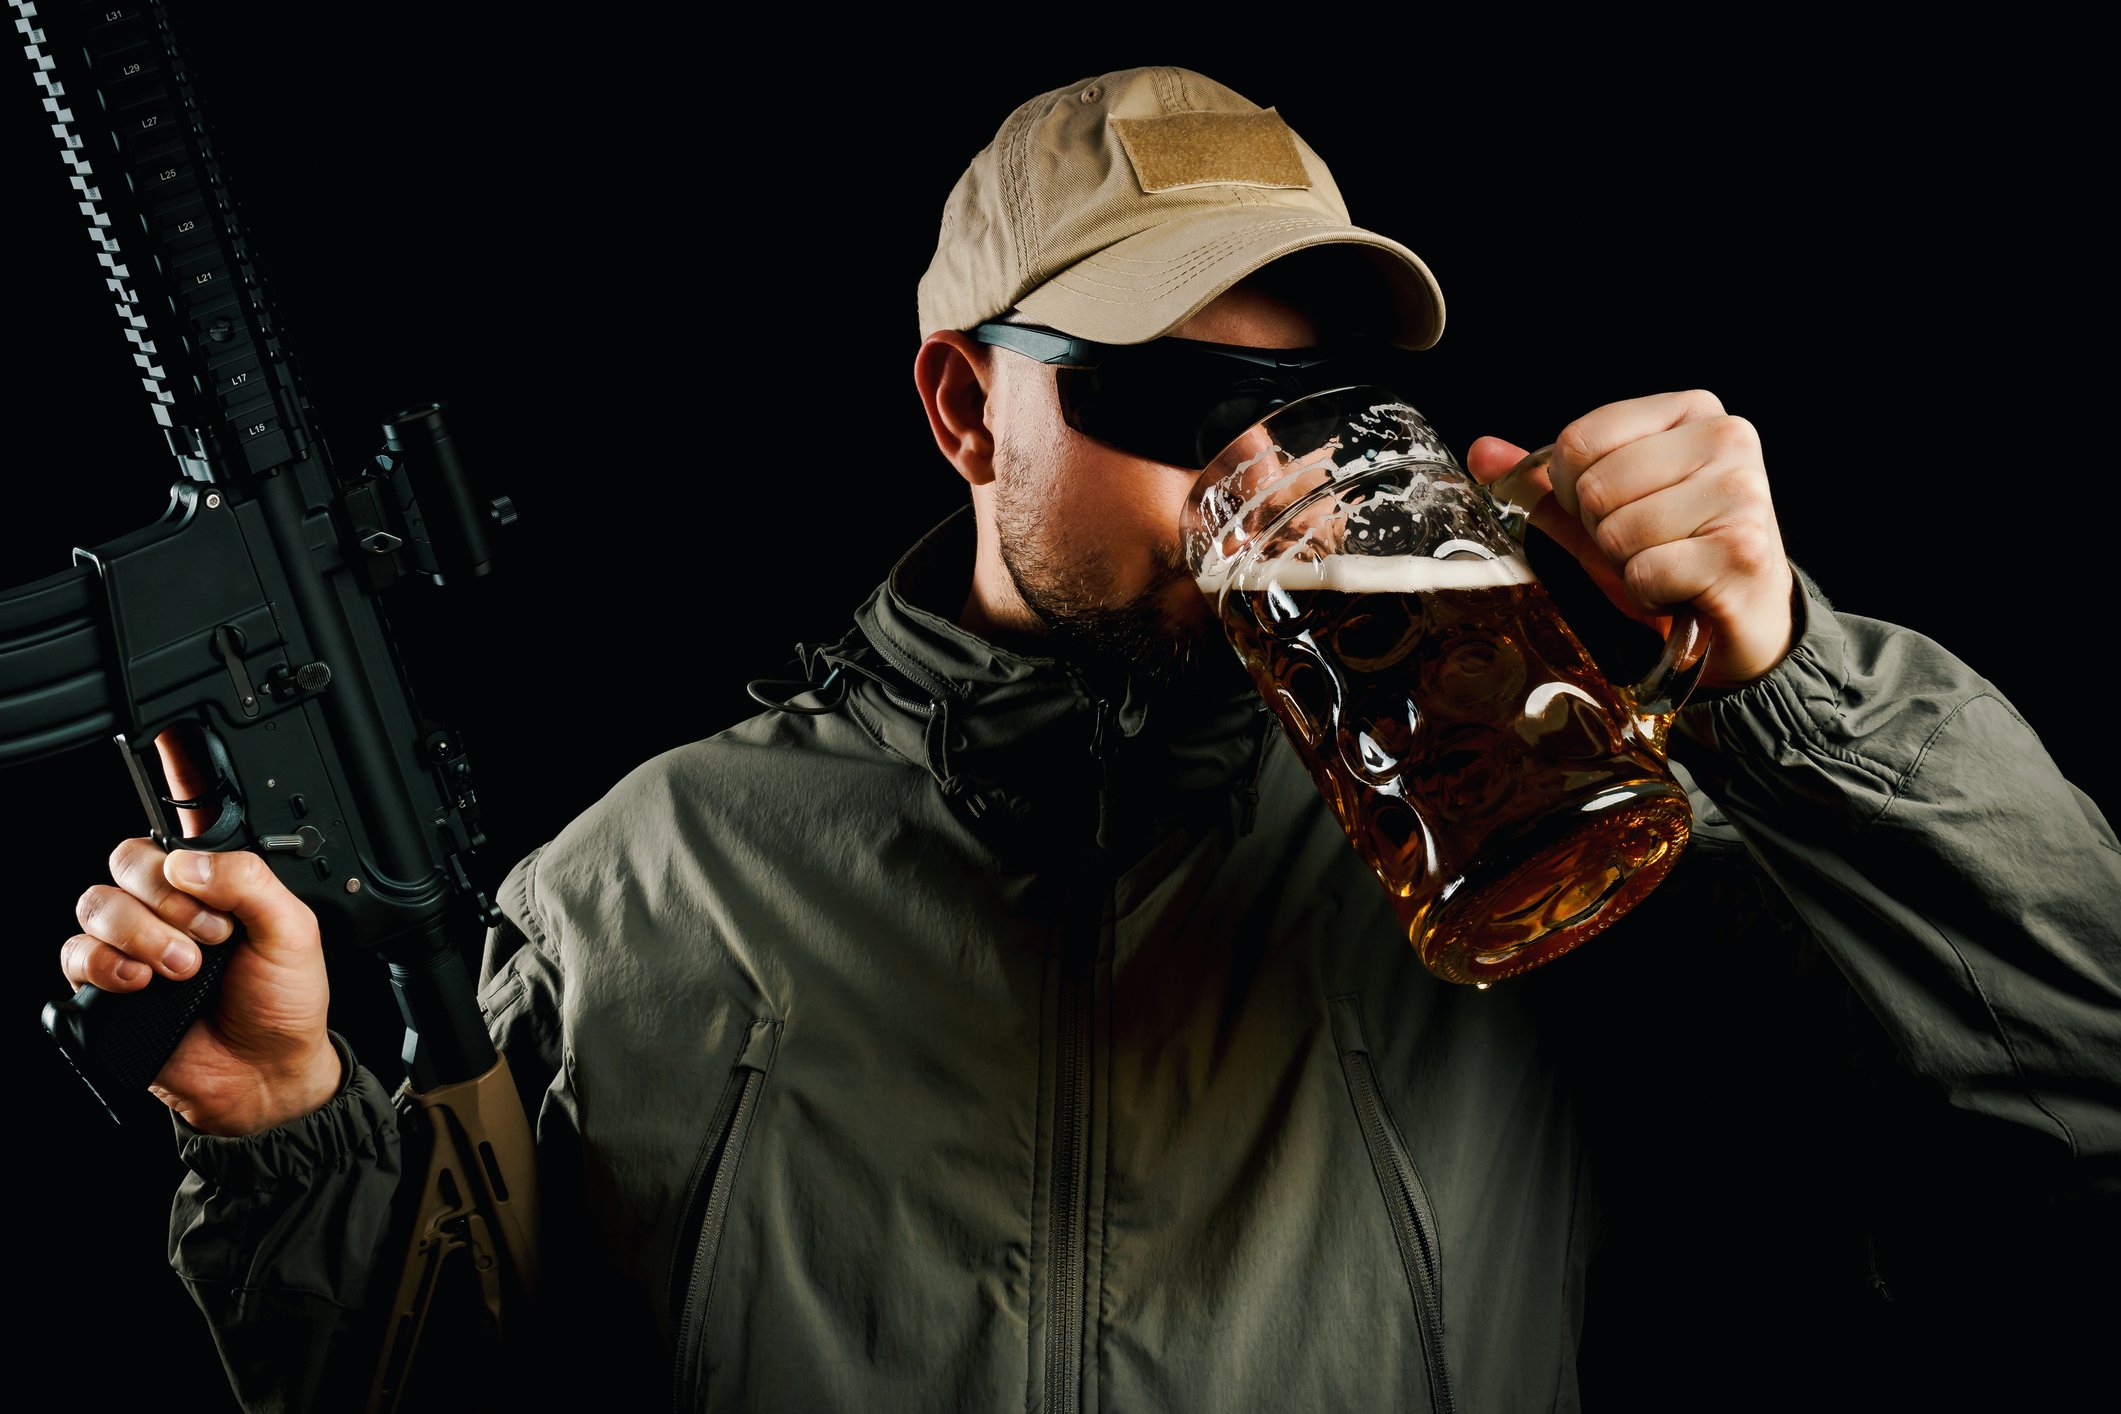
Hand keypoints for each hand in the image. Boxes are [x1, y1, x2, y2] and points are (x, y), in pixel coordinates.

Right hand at [59, 731, 336, 1135]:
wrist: (266, 1075)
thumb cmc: (285, 1002)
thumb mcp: (294, 931)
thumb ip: (249, 882)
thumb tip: (188, 862)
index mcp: (217, 882)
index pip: (184, 819)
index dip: (171, 777)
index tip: (166, 744)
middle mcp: (170, 904)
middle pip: (127, 859)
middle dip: (164, 895)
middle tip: (209, 934)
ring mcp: (136, 943)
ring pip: (96, 904)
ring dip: (141, 933)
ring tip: (184, 968)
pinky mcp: (108, 985)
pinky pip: (75, 954)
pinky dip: (106, 964)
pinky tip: (143, 981)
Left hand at [1467, 390, 1795, 689]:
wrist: (1743, 613)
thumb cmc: (1671, 551)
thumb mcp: (1602, 510)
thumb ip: (1543, 482)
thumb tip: (1480, 452)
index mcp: (1689, 410)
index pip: (1577, 440)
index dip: (1570, 491)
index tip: (1608, 509)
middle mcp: (1726, 437)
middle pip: (1594, 487)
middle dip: (1600, 532)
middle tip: (1641, 544)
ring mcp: (1742, 491)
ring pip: (1618, 532)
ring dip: (1626, 565)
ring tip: (1664, 563)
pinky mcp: (1743, 549)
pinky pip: (1644, 572)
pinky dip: (1648, 592)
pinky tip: (1679, 587)